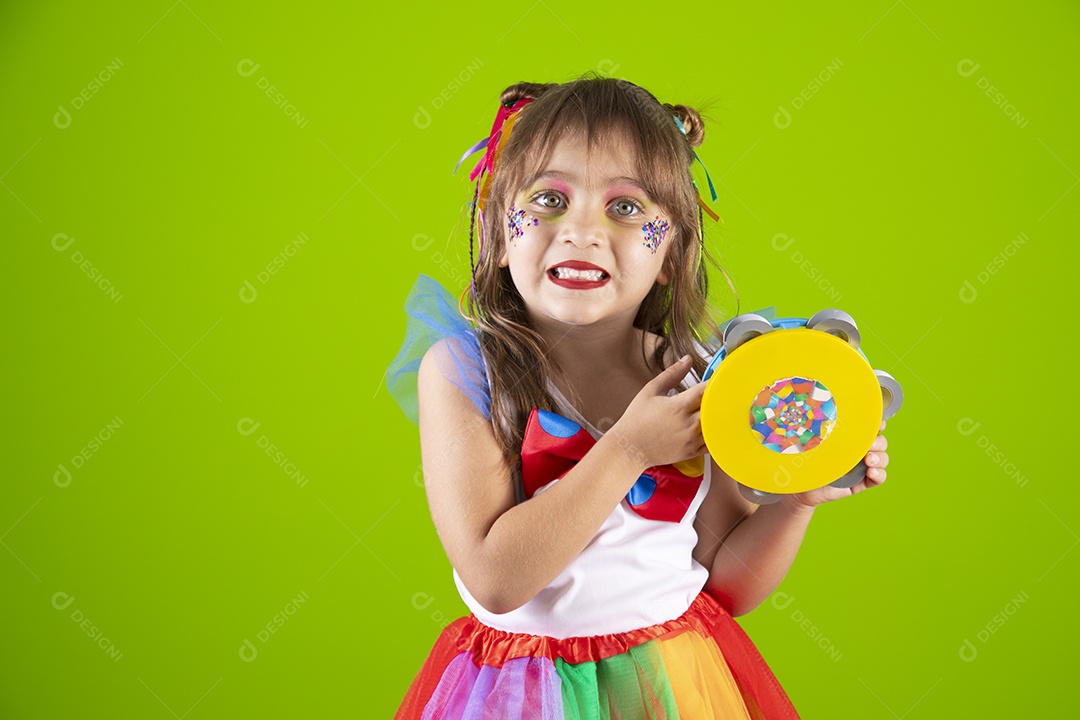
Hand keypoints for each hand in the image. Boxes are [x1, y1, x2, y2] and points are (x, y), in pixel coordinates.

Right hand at [608, 355, 708, 469]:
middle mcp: (688, 423)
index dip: (714, 383)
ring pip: (715, 425)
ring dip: (715, 416)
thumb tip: (687, 359)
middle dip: (716, 399)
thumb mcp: (651, 390)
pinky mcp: (691, 452)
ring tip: (712, 410)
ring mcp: (690, 440)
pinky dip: (713, 434)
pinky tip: (708, 427)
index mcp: (679, 406)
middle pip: (715, 407)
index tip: (716, 380)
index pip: (707, 389)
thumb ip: (672, 374)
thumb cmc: (637, 418)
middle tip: (715, 394)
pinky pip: (712, 443)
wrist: (629, 447)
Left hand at [780, 421, 889, 510]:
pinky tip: (871, 473)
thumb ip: (827, 432)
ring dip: (880, 458)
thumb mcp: (817, 442)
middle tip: (869, 445)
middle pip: (881, 442)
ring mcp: (862, 467)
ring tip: (869, 461)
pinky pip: (878, 479)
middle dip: (878, 442)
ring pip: (883, 459)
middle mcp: (859, 450)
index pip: (870, 427)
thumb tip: (828, 412)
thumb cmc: (808, 460)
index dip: (877, 424)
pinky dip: (879, 475)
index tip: (877, 422)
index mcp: (851, 438)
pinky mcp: (861, 482)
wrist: (803, 487)